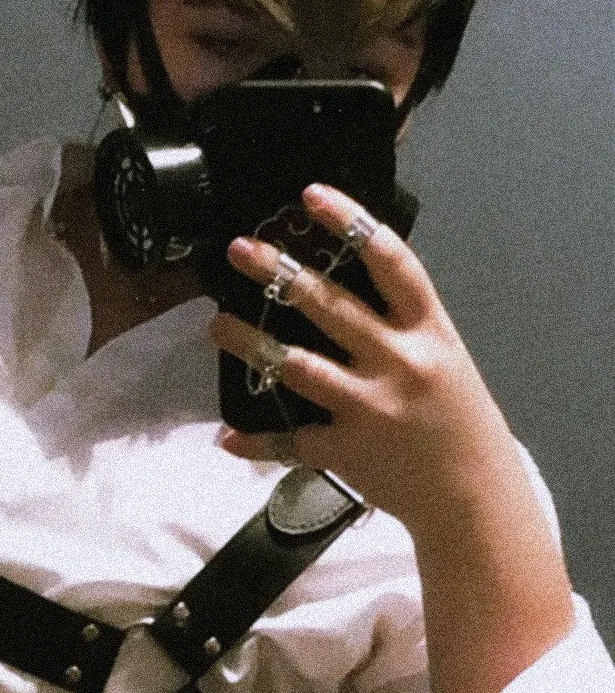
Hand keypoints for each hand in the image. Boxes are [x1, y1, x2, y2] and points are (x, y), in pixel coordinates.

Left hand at [210, 182, 520, 534]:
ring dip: (250, 343)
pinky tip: (227, 437)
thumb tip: (344, 270)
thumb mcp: (444, 354)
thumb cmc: (457, 414)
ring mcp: (371, 408)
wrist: (476, 498)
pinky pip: (292, 442)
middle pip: (331, 307)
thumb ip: (399, 318)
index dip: (352, 222)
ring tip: (216, 324)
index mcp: (428, 330)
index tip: (312, 194)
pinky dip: (257, 442)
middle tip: (239, 249)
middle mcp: (399, 362)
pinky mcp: (348, 451)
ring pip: (297, 367)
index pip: (392, 262)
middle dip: (280, 274)